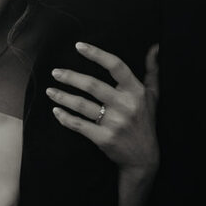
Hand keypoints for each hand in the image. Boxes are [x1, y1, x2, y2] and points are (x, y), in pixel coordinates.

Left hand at [46, 43, 158, 171]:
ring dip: (63, 97)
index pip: (116, 66)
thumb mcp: (153, 95)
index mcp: (135, 91)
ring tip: (50, 90)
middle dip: (70, 77)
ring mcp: (114, 123)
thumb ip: (152, 70)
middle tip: (55, 72)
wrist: (144, 158)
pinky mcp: (104, 139)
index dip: (97, 54)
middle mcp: (125, 105)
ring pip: (82, 105)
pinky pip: (79, 125)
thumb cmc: (146, 121)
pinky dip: (65, 118)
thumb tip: (154, 47)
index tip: (79, 46)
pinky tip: (56, 111)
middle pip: (93, 85)